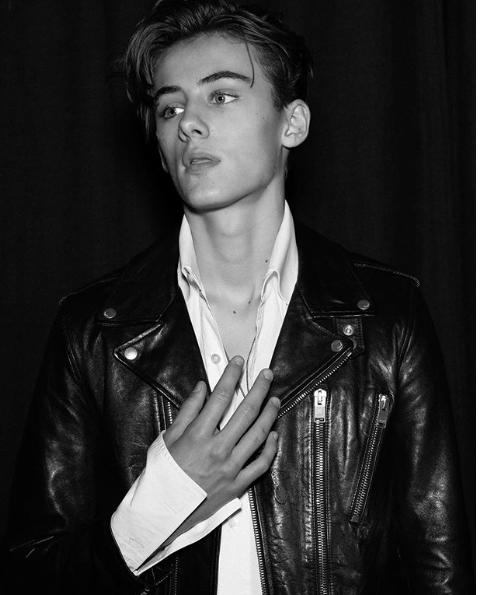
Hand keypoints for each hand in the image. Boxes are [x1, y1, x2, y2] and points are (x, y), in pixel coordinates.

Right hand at [162, 356, 278, 539]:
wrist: (164, 511)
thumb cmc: (165, 475)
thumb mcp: (169, 437)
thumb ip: (188, 410)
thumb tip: (202, 388)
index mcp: (199, 435)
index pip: (220, 397)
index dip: (231, 376)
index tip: (238, 363)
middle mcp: (218, 449)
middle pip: (246, 411)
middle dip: (259, 389)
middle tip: (267, 375)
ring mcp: (230, 467)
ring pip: (258, 434)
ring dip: (269, 414)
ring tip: (275, 399)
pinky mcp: (238, 484)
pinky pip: (260, 464)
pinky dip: (270, 447)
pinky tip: (273, 434)